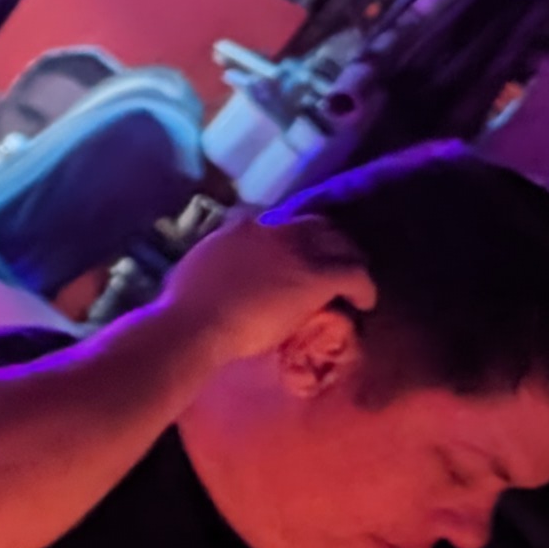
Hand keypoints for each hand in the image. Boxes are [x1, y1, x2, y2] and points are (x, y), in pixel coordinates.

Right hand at [152, 212, 373, 360]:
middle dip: (326, 241)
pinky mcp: (316, 276)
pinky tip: (364, 302)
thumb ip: (217, 259)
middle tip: (331, 261)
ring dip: (347, 259)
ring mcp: (296, 252)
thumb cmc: (184, 307)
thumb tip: (221, 266)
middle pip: (313, 225)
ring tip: (351, 279)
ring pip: (339, 243)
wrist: (195, 324)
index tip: (290, 256)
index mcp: (241, 228)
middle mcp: (272, 230)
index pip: (274, 223)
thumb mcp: (197, 268)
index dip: (288, 239)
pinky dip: (363, 287)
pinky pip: (354, 273)